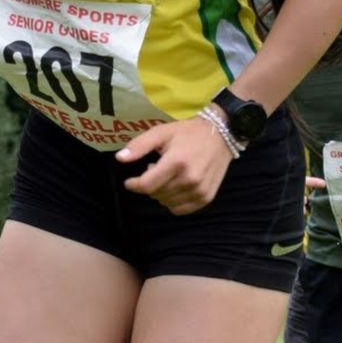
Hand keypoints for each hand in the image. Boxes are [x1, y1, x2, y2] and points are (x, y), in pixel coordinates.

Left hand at [117, 116, 234, 214]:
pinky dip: (173, 202)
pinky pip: (180, 209)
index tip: (130, 181)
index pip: (146, 185)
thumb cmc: (189, 133)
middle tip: (156, 170)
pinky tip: (176, 187)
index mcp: (176, 162)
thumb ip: (140, 145)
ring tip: (168, 177)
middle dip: (149, 185)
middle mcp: (189, 179)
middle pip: (156, 194)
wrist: (222, 136)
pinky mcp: (206, 197)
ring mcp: (199, 190)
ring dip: (161, 193)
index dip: (134, 185)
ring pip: (167, 203)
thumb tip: (120, 159)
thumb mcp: (162, 132)